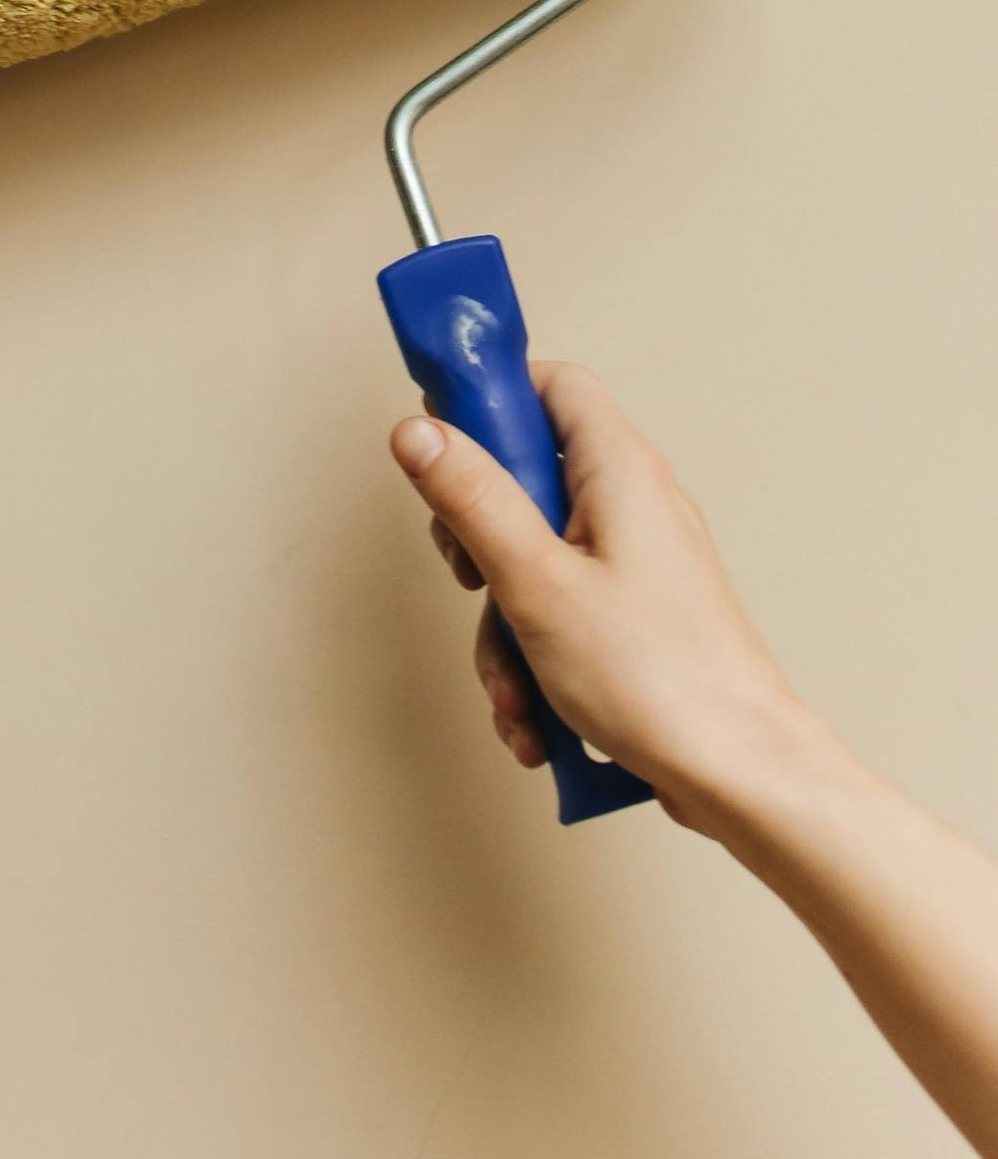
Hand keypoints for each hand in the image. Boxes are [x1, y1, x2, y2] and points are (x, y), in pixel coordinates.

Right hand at [389, 361, 805, 834]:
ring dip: (505, 632)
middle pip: (525, 481)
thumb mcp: (536, 581)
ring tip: (516, 694)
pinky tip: (537, 724)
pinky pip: (561, 617)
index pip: (550, 384)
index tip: (438, 440)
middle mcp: (633, 504)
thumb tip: (416, 433)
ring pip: (533, 565)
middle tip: (473, 581)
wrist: (741, 774)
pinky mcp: (635, 618)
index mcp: (619, 470)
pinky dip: (537, 666)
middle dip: (479, 545)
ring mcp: (635, 564)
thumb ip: (473, 500)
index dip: (489, 398)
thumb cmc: (659, 677)